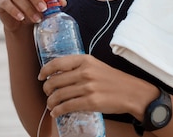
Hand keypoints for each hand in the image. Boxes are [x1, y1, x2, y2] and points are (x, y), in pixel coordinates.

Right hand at [0, 0, 66, 31]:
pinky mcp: (0, 1)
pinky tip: (21, 18)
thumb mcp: (45, 8)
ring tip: (37, 19)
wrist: (20, 25)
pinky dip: (14, 10)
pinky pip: (6, 3)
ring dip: (27, 8)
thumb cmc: (35, 11)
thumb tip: (62, 2)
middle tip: (44, 9)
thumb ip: (52, 4)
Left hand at [39, 54, 153, 117]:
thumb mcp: (96, 66)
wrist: (132, 93)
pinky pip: (67, 107)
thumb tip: (60, 74)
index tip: (41, 76)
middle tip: (47, 93)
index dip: (45, 70)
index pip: (58, 63)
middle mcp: (85, 72)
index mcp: (85, 60)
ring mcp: (88, 87)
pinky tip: (56, 112)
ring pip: (59, 95)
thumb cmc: (114, 80)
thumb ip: (80, 67)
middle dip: (47, 89)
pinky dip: (58, 111)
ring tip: (51, 105)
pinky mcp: (90, 102)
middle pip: (55, 81)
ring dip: (50, 102)